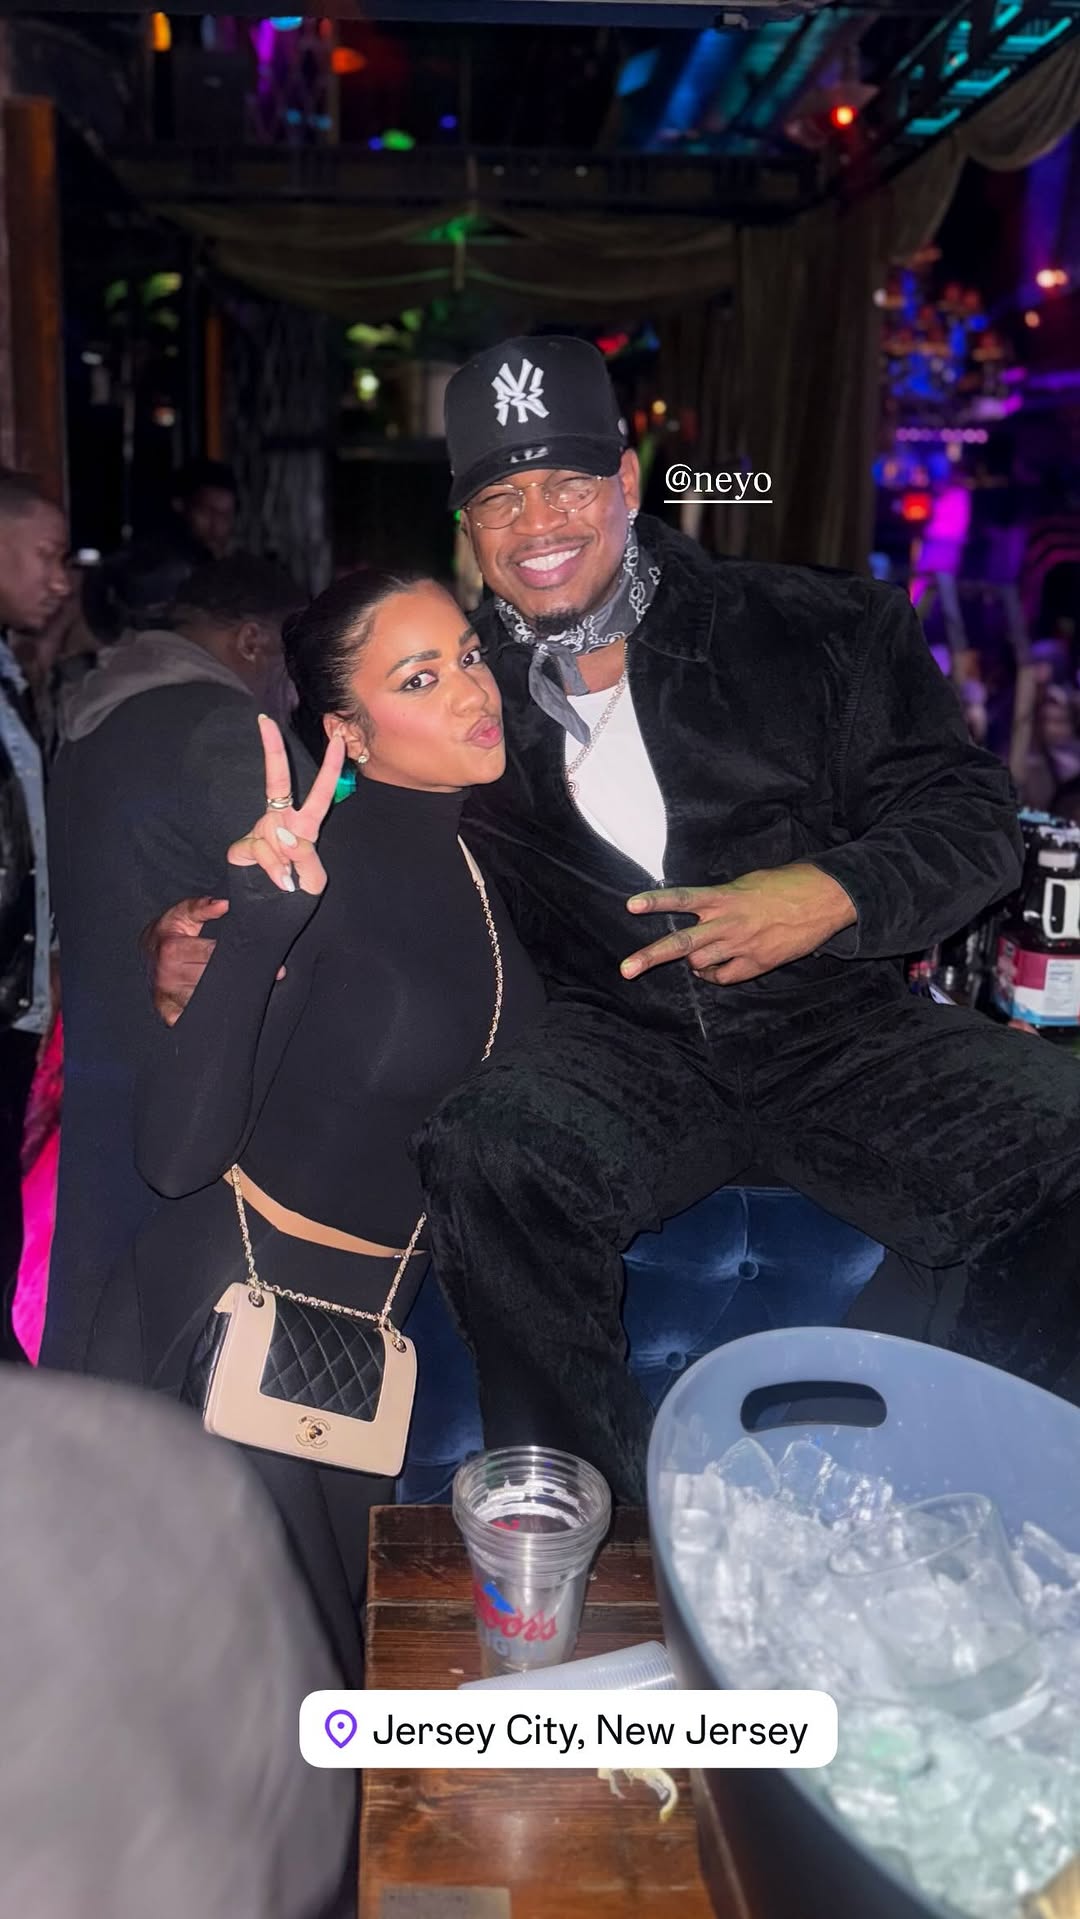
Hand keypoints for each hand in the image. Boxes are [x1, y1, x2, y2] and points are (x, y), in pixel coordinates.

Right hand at [143, 895, 228, 1027]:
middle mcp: (167, 976)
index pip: (211, 954)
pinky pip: (194, 1016)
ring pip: (206, 999)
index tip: (244, 952)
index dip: (231, 952)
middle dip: (228, 972)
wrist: (145, 953)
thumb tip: (223, 904)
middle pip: (211, 978)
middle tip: (238, 967)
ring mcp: (166, 996)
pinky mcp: (167, 1013)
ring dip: (220, 991)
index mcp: (170, 950)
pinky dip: (206, 1010)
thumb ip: (202, 907)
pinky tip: (212, 999)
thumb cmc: (166, 933)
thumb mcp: (181, 914)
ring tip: (225, 981)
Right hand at [227, 715, 344, 895]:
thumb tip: (284, 835)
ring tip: (289, 878)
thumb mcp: (313, 879)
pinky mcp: (244, 845)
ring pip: (274, 834)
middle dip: (272, 750)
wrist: (271, 909)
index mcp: (306, 824)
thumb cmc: (298, 889)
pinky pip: (262, 852)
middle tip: (266, 721)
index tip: (338, 739)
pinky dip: (273, 869)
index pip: (321, 791)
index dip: (331, 767)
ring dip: (285, 860)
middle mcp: (283, 819)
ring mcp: (262, 830)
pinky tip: (278, 879)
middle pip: (277, 780)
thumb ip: (305, 859)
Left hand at [620, 864, 856, 986]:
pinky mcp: (758, 963)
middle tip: (626, 969)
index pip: (682, 899)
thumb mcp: (750, 881)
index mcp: (725, 897)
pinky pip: (725, 977)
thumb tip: (706, 908)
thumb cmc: (789, 883)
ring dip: (693, 963)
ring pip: (700, 964)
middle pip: (681, 943)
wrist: (826, 899)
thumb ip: (723, 896)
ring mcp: (742, 945)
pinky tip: (716, 970)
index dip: (656, 902)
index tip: (631, 905)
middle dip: (650, 957)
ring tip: (697, 959)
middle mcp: (728, 922)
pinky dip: (715, 975)